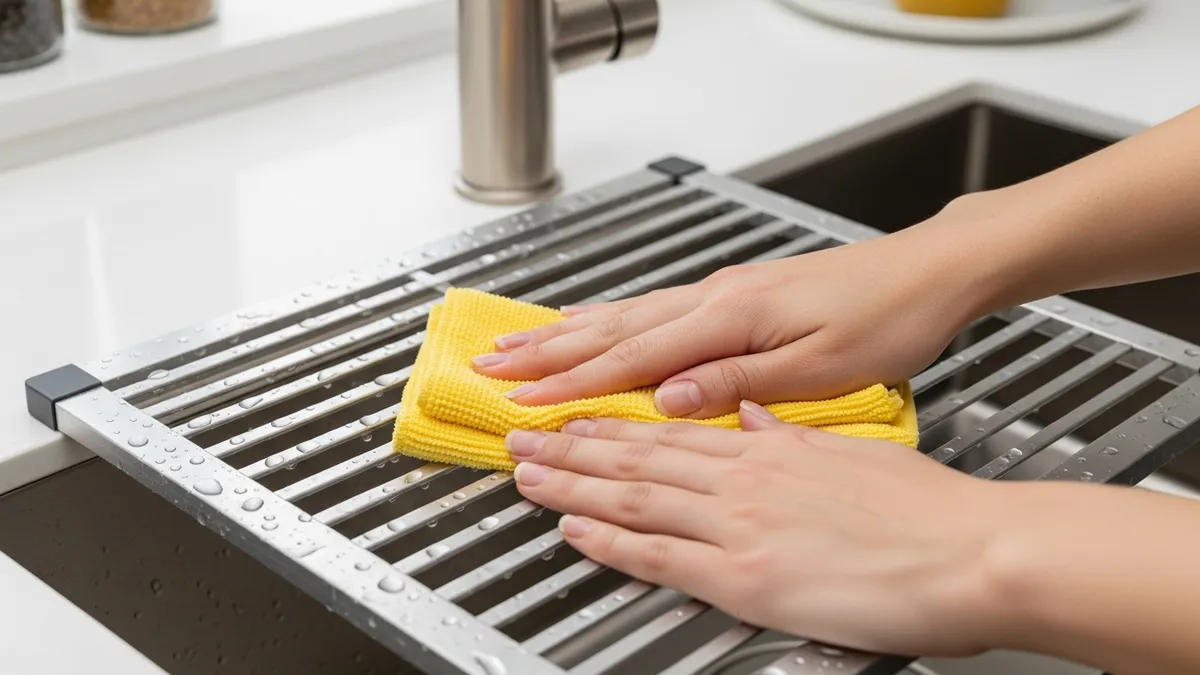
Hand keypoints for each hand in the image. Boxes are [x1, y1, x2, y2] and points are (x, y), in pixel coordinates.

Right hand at [472, 227, 980, 416]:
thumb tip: (669, 398)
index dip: (571, 384)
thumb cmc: (885, 319)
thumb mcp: (819, 367)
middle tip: (490, 365)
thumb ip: (738, 382)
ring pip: (627, 313)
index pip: (632, 359)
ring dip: (569, 331)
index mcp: (730, 319)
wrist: (929, 271)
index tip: (521, 403)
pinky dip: (611, 318)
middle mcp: (716, 298)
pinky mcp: (737, 293)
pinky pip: (654, 307)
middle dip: (547, 351)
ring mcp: (723, 291)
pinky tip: (598, 322)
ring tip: (522, 343)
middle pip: (613, 327)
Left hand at [504, 403, 1006, 656]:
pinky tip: (575, 531)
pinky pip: (660, 556)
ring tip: (527, 475)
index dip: (615, 425)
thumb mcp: (854, 453)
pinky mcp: (747, 576)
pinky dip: (610, 542)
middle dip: (572, 449)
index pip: (673, 430)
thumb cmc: (928, 509)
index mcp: (772, 448)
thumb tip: (759, 417)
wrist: (974, 549)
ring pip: (635, 497)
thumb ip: (794, 436)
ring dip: (573, 485)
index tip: (577, 419)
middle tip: (522, 439)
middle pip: (638, 458)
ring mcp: (741, 525)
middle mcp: (745, 478)